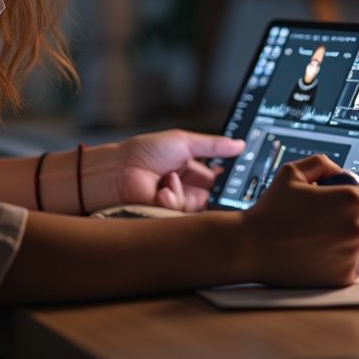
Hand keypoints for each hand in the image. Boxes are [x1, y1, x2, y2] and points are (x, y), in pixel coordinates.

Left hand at [84, 130, 245, 211]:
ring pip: (198, 206)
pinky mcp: (168, 217)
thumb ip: (214, 145)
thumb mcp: (183, 142)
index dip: (227, 178)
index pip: (217, 178)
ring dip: (183, 190)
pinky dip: (171, 199)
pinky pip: (181, 213)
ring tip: (168, 178)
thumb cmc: (145, 152)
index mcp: (190, 168)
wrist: (118, 171)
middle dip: (214, 191)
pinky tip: (161, 190)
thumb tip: (240, 144)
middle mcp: (186, 187)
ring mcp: (177, 203)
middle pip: (212, 195)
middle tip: (215, 185)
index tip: (240, 175)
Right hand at [240, 153, 358, 287]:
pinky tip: (326, 254)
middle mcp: (357, 227)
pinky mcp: (343, 277)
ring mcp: (352, 254)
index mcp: (350, 200)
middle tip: (347, 223)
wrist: (253, 245)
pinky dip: (348, 262)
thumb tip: (341, 172)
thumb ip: (321, 164)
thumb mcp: (292, 172)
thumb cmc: (271, 209)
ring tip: (336, 239)